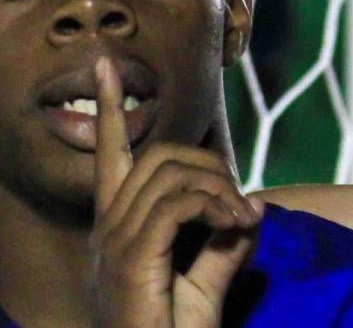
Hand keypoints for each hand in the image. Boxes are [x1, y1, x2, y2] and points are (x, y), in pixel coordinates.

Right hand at [89, 57, 262, 327]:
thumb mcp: (206, 287)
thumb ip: (222, 245)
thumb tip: (246, 209)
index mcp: (117, 231)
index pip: (110, 156)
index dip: (106, 108)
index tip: (106, 66)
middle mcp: (108, 230)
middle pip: (157, 157)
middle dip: (207, 161)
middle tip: (240, 203)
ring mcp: (116, 244)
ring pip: (169, 174)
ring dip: (218, 186)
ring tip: (241, 219)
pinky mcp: (132, 261)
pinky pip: (177, 205)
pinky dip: (215, 206)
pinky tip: (237, 225)